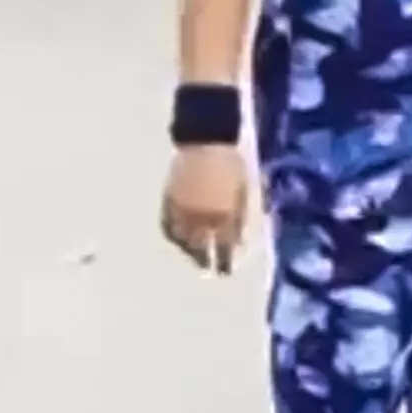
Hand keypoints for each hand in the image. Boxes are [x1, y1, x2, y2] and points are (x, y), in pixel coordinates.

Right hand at [160, 144, 250, 270]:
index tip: (225, 271)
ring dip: (188, 250)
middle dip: (204, 259)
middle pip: (200, 245)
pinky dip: (173, 235)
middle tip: (208, 268)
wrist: (206, 141)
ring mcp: (182, 208)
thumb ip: (239, 218)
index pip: (223, 245)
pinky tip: (178, 239)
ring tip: (194, 257)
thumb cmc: (232, 165)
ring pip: (182, 237)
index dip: (224, 260)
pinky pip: (167, 224)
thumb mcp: (244, 192)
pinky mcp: (168, 199)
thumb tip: (238, 242)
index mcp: (223, 213)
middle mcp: (201, 215)